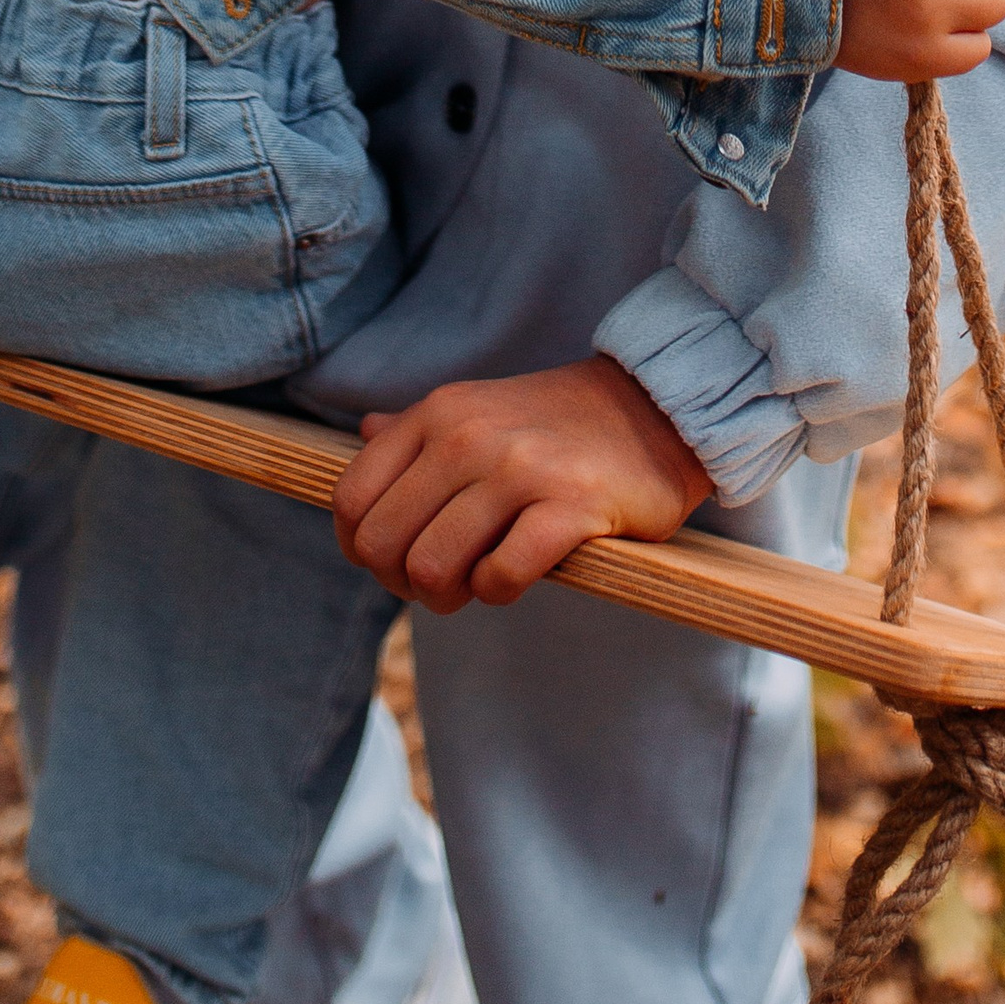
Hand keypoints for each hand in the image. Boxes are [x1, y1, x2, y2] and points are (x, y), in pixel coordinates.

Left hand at [332, 357, 710, 612]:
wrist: (653, 408)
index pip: (351, 501)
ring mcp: (519, 469)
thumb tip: (362, 434)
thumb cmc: (554, 424)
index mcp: (436, 414)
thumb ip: (416, 430)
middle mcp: (467, 436)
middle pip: (383, 545)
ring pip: (433, 568)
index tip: (395, 561)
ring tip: (478, 582)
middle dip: (404, 582)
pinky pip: (501, 577)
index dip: (360, 548)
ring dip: (451, 595)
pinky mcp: (570, 506)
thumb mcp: (475, 408)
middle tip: (442, 582)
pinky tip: (516, 575)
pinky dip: (498, 591)